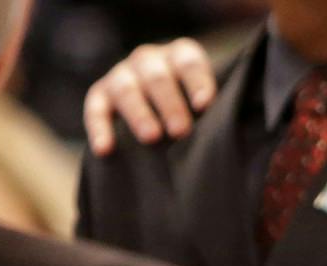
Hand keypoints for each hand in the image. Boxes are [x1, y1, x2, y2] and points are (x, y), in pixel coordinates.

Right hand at [82, 38, 217, 156]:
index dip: (197, 82)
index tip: (204, 105)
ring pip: (126, 89)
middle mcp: (148, 60)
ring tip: (152, 137)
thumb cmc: (192, 110)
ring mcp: (122, 75)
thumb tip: (230, 130)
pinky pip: (96, 109)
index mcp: (178, 56)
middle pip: (157, 77)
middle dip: (170, 104)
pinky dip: (99, 129)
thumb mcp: (204, 101)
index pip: (188, 62)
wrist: (161, 113)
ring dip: (139, 113)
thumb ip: (215, 108)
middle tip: (181, 131)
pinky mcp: (100, 95)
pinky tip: (104, 149)